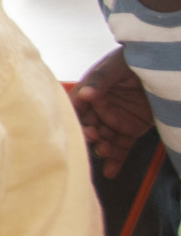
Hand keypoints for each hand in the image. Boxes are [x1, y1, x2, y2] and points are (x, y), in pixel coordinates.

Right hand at [73, 47, 154, 177]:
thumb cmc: (132, 63)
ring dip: (101, 148)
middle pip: (87, 127)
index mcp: (90, 93)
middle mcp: (99, 110)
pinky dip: (115, 161)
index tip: (78, 124)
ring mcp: (114, 122)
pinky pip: (121, 148)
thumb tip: (85, 94)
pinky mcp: (130, 132)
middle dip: (88, 134)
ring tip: (105, 150)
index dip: (74, 118)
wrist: (162, 69)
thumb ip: (100, 80)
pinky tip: (110, 172)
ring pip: (103, 140)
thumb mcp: (114, 67)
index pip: (76, 108)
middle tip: (94, 135)